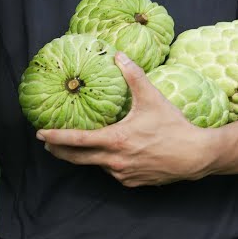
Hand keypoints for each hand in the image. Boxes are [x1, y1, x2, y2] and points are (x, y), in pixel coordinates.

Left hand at [35, 52, 217, 186]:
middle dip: (60, 151)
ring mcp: (123, 174)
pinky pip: (113, 172)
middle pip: (78, 158)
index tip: (40, 134)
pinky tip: (112, 153)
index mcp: (116, 140)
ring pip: (97, 165)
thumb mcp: (152, 98)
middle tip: (47, 144)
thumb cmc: (174, 126)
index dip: (56, 138)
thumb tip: (119, 55)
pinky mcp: (133, 182)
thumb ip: (133, 76)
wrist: (197, 155)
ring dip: (87, 156)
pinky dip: (108, 163)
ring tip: (79, 145)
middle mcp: (115, 161)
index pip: (78, 141)